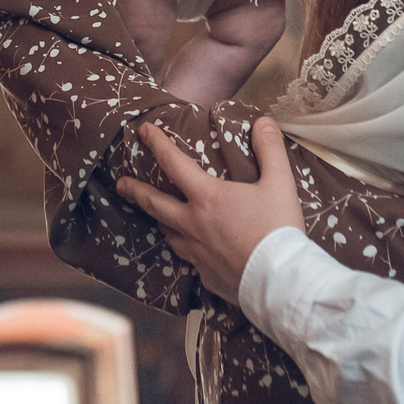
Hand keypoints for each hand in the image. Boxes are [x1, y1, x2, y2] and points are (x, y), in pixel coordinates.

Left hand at [118, 117, 303, 301]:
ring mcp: (196, 253)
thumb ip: (270, 149)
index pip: (174, 163)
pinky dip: (188, 251)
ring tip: (158, 218)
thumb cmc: (278, 229)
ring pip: (169, 234)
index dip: (157, 143)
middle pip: (154, 203)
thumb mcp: (280, 183)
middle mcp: (193, 224)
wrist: (281, 282)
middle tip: (121, 184)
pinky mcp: (206, 276)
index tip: (143, 131)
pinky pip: (190, 260)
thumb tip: (263, 121)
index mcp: (207, 198)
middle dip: (135, 190)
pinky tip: (193, 252)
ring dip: (160, 222)